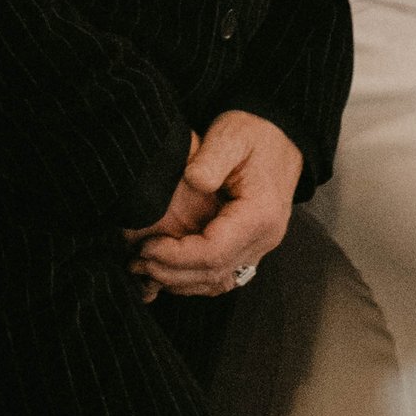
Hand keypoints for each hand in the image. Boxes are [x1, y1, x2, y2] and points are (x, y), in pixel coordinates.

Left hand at [128, 110, 300, 298]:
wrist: (280, 136)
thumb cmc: (254, 133)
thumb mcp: (231, 135)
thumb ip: (211, 158)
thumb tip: (193, 181)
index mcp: (260, 215)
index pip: (214, 252)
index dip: (176, 255)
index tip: (147, 246)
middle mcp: (264, 238)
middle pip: (214, 273)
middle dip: (171, 272)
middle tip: (136, 262)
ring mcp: (259, 246)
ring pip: (218, 282)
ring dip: (179, 281)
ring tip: (145, 268)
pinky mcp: (251, 247)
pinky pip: (222, 275)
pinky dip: (193, 278)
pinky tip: (167, 270)